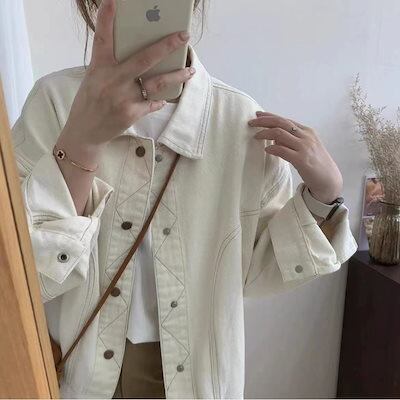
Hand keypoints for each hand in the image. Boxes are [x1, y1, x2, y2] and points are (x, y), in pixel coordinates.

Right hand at [59, 0, 194, 149]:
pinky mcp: (131, 114)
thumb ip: (112, 66)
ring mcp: (123, 98)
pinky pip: (153, 103)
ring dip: (177, 76)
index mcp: (99, 68)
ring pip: (157, 83)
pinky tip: (166, 97)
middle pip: (144, 59)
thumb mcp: (95, 78)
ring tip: (190, 70)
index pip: (102, 39)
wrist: (85, 132)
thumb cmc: (90, 102)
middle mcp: (112, 80)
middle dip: (166, 45)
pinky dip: (161, 99)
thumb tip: (139, 57)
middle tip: (184, 35)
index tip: (114, 1)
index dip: (107, 19)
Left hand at [249, 111, 342, 203]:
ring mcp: (304, 147)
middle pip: (281, 123)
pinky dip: (273, 149)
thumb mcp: (305, 148)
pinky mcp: (301, 160)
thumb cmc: (315, 165)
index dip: (270, 116)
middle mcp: (306, 136)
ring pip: (280, 134)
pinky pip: (282, 151)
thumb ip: (291, 142)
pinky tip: (267, 150)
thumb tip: (274, 140)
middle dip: (264, 121)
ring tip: (256, 136)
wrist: (329, 180)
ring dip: (265, 133)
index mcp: (307, 131)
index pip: (285, 120)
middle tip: (251, 122)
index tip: (258, 115)